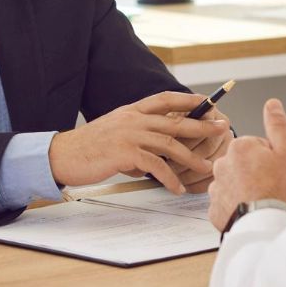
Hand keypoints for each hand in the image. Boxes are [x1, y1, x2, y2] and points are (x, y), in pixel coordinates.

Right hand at [49, 91, 222, 193]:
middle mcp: (133, 119)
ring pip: (170, 143)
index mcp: (131, 111)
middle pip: (175, 120)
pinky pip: (155, 166)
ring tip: (207, 166)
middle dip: (201, 125)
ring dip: (191, 157)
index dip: (187, 99)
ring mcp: (130, 134)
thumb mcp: (114, 132)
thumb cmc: (88, 147)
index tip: (207, 101)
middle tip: (222, 128)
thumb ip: (136, 135)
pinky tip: (177, 187)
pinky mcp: (125, 153)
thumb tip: (153, 154)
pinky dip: (169, 178)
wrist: (64, 155)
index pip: (165, 99)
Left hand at [208, 99, 285, 231]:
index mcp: (240, 147)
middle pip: (244, 164)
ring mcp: (217, 188)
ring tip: (264, 201)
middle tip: (273, 187)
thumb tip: (272, 104)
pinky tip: (252, 211)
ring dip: (247, 190)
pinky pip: (228, 203)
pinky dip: (238, 206)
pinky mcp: (215, 209)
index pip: (257, 146)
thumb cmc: (279, 190)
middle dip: (257, 173)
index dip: (271, 158)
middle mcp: (222, 164)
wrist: (266, 224)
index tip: (277, 170)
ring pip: (235, 183)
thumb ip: (278, 125)